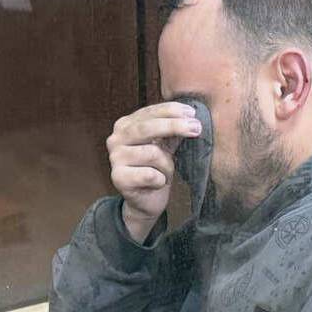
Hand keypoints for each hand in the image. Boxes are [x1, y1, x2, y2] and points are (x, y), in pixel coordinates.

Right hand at [105, 102, 200, 241]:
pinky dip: (160, 180)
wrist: (146, 201)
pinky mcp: (118, 178)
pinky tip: (158, 183)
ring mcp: (114, 159)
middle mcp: (115, 139)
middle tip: (197, 128)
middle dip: (174, 126)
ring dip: (167, 165)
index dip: (171, 110)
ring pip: (152, 153)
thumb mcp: (166, 144)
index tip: (192, 113)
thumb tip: (191, 114)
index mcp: (125, 125)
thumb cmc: (156, 169)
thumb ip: (173, 129)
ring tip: (166, 173)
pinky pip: (150, 175)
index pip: (149, 111)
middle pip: (147, 128)